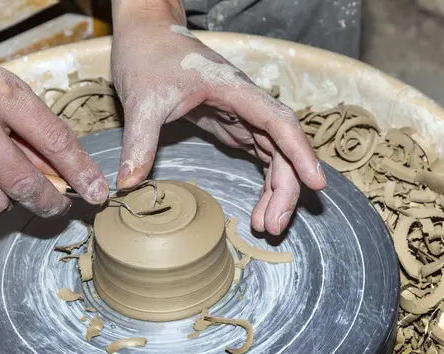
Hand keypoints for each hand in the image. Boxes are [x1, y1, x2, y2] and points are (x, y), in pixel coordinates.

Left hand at [110, 0, 326, 234]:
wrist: (146, 38)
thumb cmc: (149, 57)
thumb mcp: (143, 101)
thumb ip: (139, 142)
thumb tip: (128, 185)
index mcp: (234, 90)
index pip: (279, 122)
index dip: (300, 153)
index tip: (316, 183)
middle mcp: (246, 103)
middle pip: (282, 146)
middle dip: (285, 186)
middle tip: (274, 225)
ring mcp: (241, 114)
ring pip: (273, 154)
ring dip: (276, 189)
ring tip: (267, 225)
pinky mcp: (231, 123)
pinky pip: (258, 155)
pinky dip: (263, 181)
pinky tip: (260, 205)